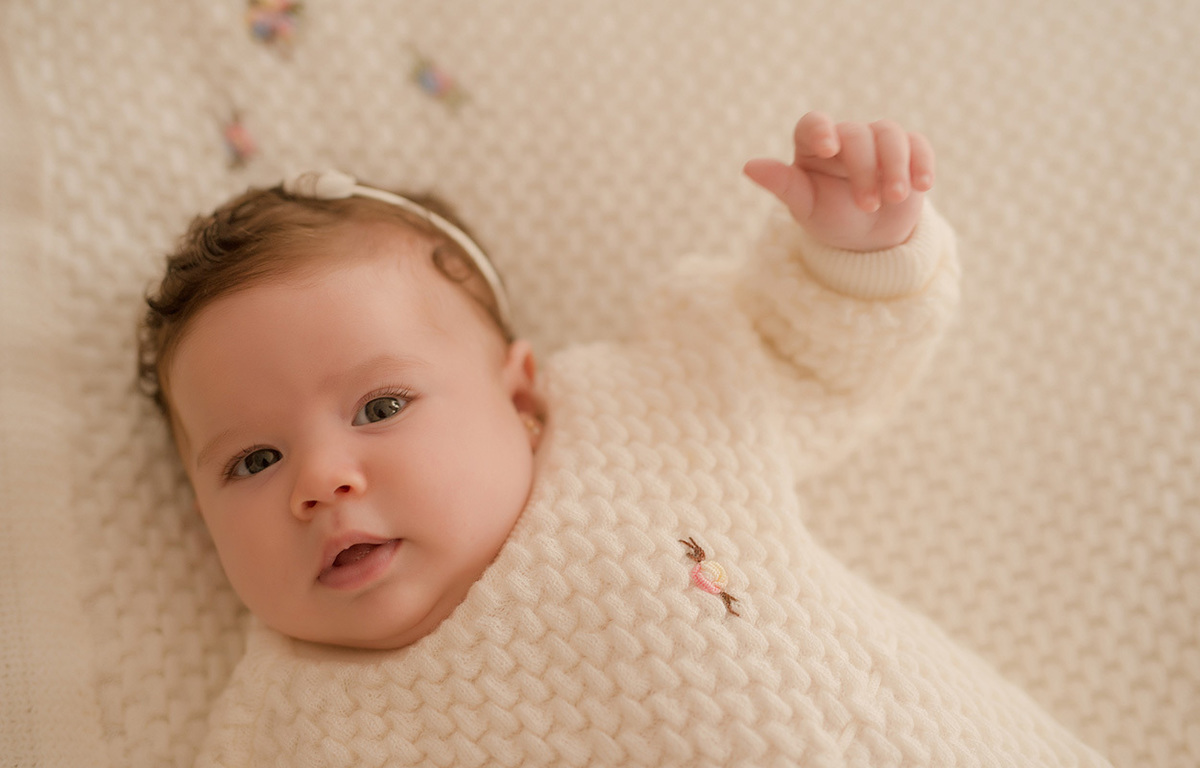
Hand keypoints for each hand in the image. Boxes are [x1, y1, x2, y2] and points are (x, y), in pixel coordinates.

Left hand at [744, 112, 934, 251]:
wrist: (868, 238)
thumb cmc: (829, 219)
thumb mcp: (805, 207)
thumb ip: (782, 185)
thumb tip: (748, 166)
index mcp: (813, 145)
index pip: (813, 123)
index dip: (821, 130)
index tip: (829, 148)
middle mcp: (845, 136)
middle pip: (857, 134)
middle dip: (864, 169)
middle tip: (868, 205)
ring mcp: (878, 141)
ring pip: (889, 134)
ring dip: (895, 166)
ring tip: (894, 198)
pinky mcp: (909, 151)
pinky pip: (918, 145)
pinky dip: (922, 163)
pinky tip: (923, 186)